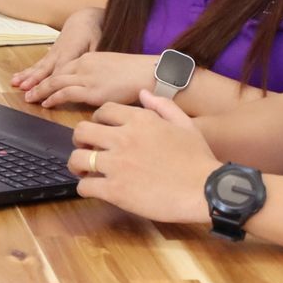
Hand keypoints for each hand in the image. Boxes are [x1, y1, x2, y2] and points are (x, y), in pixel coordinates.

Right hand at [9, 7, 102, 93]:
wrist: (82, 20)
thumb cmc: (92, 33)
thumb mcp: (97, 43)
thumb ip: (94, 58)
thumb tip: (94, 71)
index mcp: (71, 52)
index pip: (60, 70)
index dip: (53, 82)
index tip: (46, 95)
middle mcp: (58, 54)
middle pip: (46, 71)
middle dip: (35, 83)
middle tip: (27, 94)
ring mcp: (52, 54)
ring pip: (38, 67)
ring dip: (27, 77)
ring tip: (16, 85)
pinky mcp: (49, 55)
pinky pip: (37, 65)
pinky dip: (26, 72)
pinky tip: (16, 79)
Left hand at [26, 51, 158, 108]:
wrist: (151, 73)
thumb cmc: (139, 74)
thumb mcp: (115, 69)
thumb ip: (101, 75)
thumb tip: (97, 87)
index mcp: (91, 57)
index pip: (65, 65)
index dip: (50, 74)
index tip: (40, 81)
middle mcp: (86, 64)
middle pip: (56, 72)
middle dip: (39, 81)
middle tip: (25, 89)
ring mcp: (88, 77)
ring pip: (56, 82)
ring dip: (40, 90)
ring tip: (29, 98)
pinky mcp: (92, 90)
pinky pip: (66, 93)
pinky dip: (53, 98)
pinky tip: (46, 103)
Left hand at [67, 93, 217, 224]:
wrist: (205, 190)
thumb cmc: (198, 158)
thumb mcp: (185, 124)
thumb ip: (162, 106)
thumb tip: (143, 92)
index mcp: (139, 120)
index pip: (103, 111)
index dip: (98, 120)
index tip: (101, 130)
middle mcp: (123, 138)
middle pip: (81, 131)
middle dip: (80, 140)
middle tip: (86, 149)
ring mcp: (117, 164)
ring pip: (77, 158)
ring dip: (77, 164)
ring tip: (84, 171)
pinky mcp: (115, 190)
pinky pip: (85, 186)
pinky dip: (85, 188)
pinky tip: (93, 189)